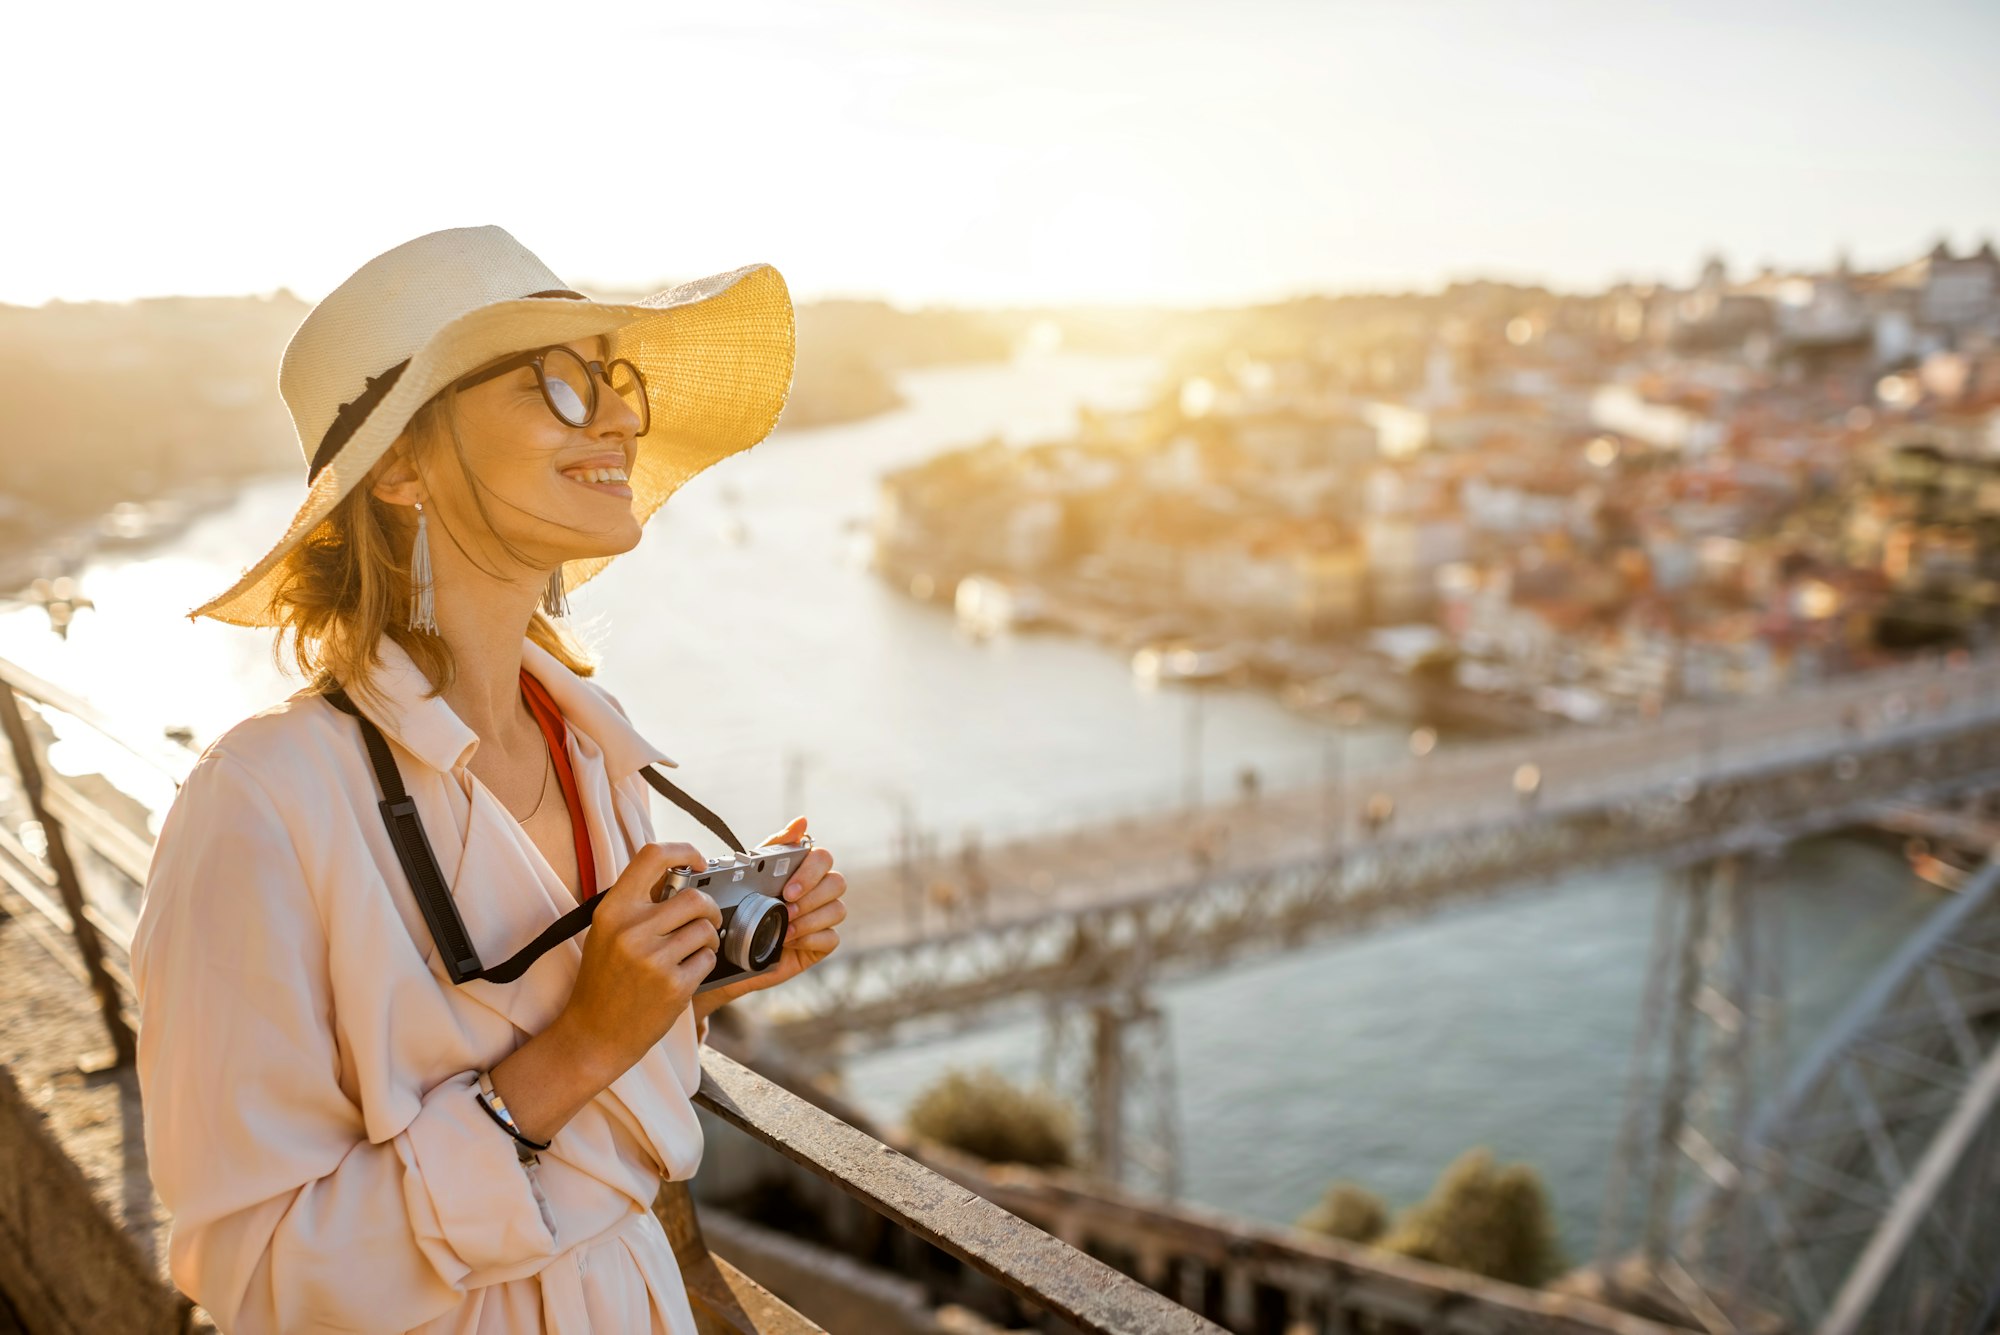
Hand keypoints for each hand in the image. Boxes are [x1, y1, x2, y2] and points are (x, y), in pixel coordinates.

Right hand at [556, 842, 722, 1083]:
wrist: (593, 1034)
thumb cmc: (603, 980)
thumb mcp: (607, 932)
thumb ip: (637, 904)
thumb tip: (680, 874)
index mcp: (613, 909)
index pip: (652, 856)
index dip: (683, 850)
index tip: (698, 860)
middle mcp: (632, 930)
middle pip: (695, 898)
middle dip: (710, 908)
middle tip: (706, 919)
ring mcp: (653, 959)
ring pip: (707, 929)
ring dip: (708, 938)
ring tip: (692, 950)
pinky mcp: (674, 986)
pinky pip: (708, 958)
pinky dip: (705, 963)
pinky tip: (686, 973)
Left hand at [705, 816, 844, 1003]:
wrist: (726, 954)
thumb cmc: (739, 910)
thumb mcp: (751, 875)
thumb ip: (776, 846)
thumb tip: (802, 821)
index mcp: (802, 870)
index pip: (823, 858)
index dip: (810, 872)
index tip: (788, 890)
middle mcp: (817, 891)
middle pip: (837, 882)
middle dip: (811, 897)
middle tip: (785, 909)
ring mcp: (822, 918)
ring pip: (838, 909)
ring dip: (809, 920)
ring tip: (783, 929)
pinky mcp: (821, 944)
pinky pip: (831, 938)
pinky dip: (810, 939)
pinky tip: (789, 943)